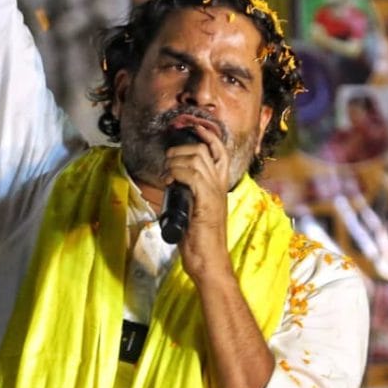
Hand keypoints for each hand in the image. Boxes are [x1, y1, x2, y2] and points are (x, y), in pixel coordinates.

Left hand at [164, 119, 232, 281]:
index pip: (219, 150)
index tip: (191, 126)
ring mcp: (215, 193)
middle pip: (204, 149)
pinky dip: (177, 172)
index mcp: (219, 185)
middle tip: (168, 160)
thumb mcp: (193, 209)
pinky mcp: (207, 203)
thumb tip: (172, 182)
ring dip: (176, 160)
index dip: (207, 134)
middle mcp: (220, 185)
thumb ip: (188, 193)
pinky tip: (170, 180)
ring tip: (167, 173)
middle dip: (181, 147)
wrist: (208, 261)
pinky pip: (193, 175)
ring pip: (197, 158)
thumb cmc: (199, 239)